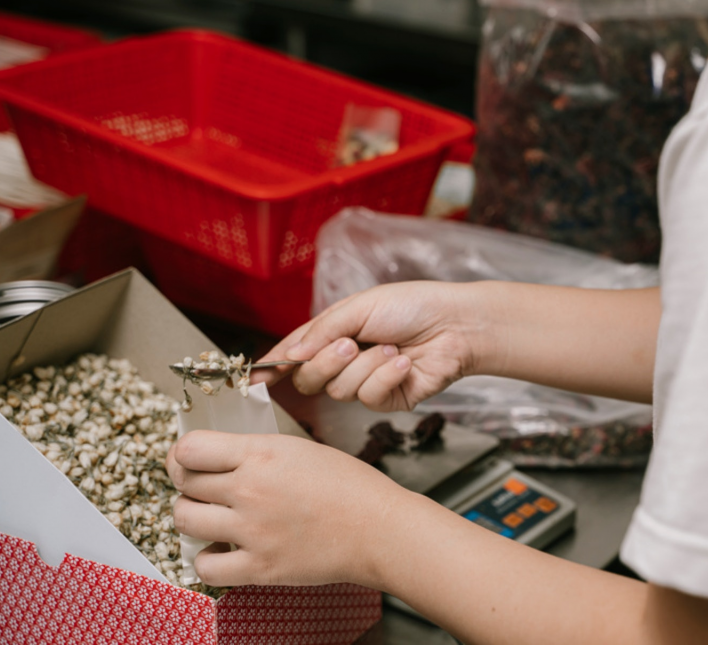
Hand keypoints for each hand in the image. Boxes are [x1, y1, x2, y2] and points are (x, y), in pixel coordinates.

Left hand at [166, 430, 412, 587]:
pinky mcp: (259, 567)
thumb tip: (216, 457)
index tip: (190, 460)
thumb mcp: (300, 448)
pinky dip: (207, 558)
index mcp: (262, 453)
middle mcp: (250, 489)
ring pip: (184, 519)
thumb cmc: (349, 485)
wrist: (379, 528)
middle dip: (189, 483)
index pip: (189, 449)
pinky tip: (223, 550)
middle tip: (204, 488)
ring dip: (191, 516)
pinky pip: (205, 566)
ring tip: (211, 516)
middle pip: (184, 482)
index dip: (183, 454)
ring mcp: (252, 530)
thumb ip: (256, 451)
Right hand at [254, 281, 499, 411]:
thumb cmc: (411, 306)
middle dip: (326, 362)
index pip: (293, 353)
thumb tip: (289, 354)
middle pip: (308, 380)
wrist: (455, 324)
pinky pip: (368, 398)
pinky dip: (385, 377)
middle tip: (350, 344)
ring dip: (366, 366)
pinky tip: (404, 362)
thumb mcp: (359, 308)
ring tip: (392, 347)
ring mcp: (365, 383)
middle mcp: (344, 361)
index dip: (272, 366)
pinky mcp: (387, 400)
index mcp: (333, 334)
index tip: (252, 379)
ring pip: (338, 391)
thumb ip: (321, 331)